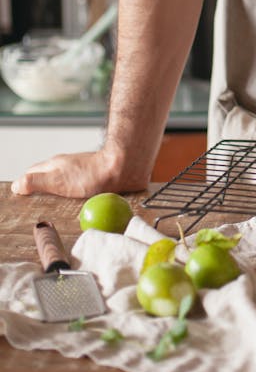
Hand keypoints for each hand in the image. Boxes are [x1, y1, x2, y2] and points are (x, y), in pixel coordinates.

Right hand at [11, 146, 148, 198]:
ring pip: (62, 180)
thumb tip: (17, 185)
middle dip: (39, 188)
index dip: (24, 184)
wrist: (123, 169)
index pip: (32, 173)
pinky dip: (72, 194)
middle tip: (35, 204)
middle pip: (46, 176)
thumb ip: (36, 181)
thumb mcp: (57, 180)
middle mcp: (66, 165)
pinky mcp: (93, 177)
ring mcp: (80, 170)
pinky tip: (75, 204)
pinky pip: (77, 186)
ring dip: (56, 192)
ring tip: (53, 206)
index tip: (21, 198)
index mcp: (54, 164)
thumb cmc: (92, 175)